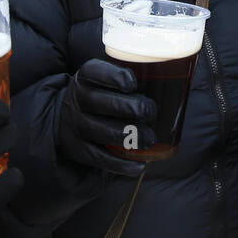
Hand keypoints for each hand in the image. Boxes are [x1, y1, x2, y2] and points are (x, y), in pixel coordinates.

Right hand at [57, 59, 156, 177]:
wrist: (63, 114)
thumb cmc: (98, 92)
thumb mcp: (103, 77)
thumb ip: (127, 75)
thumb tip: (174, 76)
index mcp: (86, 76)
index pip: (95, 71)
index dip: (115, 77)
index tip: (133, 84)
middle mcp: (77, 99)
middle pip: (103, 103)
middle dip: (133, 108)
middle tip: (151, 112)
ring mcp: (76, 125)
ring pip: (104, 131)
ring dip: (131, 136)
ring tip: (150, 138)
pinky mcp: (78, 149)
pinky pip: (100, 158)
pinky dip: (121, 164)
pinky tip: (139, 165)